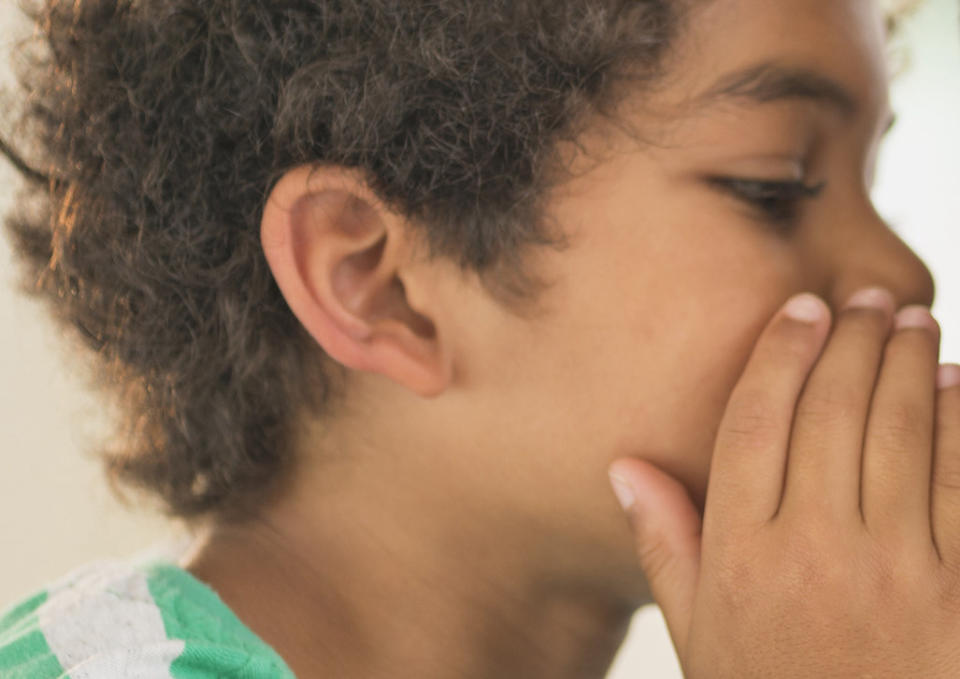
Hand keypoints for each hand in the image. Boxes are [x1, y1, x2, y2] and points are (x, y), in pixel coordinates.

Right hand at [608, 288, 959, 677]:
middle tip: (863, 298)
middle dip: (851, 341)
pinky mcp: (959, 596)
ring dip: (908, 365)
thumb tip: (625, 467)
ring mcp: (893, 573)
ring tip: (909, 320)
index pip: (756, 422)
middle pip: (831, 413)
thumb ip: (662, 543)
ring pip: (900, 435)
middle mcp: (812, 551)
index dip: (780, 354)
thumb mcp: (697, 633)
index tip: (801, 308)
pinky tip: (956, 383)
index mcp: (740, 554)